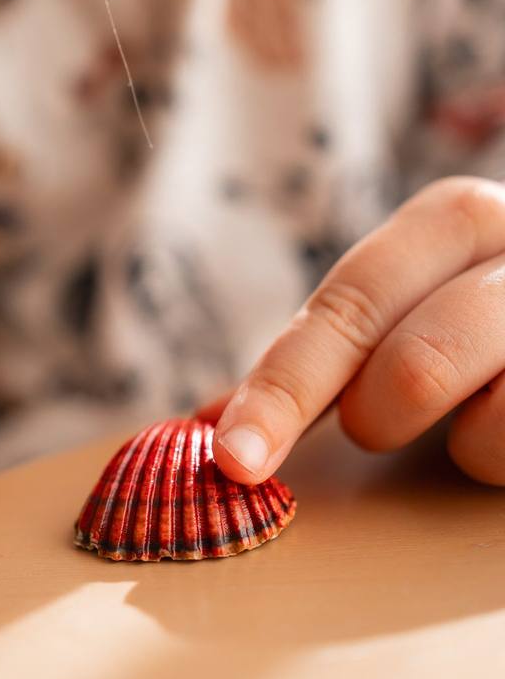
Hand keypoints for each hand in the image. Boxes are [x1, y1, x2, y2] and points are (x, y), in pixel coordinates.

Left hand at [207, 176, 504, 487]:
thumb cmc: (483, 318)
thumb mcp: (405, 307)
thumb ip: (317, 356)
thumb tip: (203, 418)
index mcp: (450, 219)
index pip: (345, 309)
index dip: (282, 390)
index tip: (234, 459)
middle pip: (408, 366)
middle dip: (373, 417)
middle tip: (375, 424)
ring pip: (478, 422)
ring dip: (453, 440)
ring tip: (471, 410)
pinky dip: (502, 457)